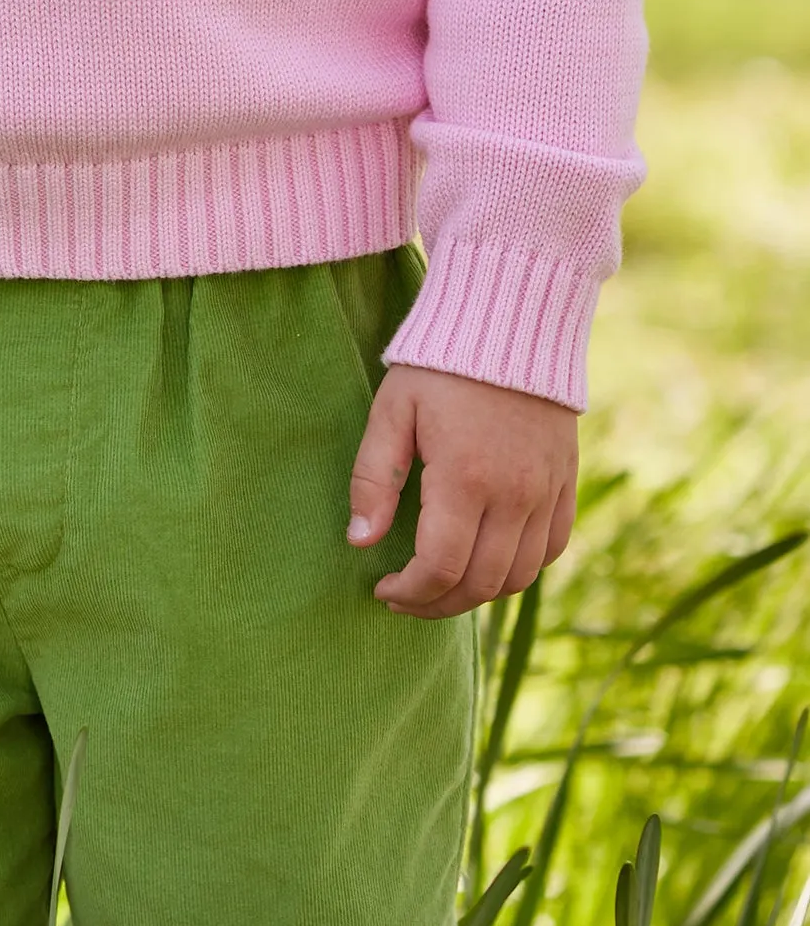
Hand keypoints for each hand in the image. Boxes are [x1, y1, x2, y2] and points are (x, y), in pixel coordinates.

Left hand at [348, 365, 576, 617]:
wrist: (512, 322)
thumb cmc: (440, 366)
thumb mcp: (392, 412)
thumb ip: (374, 479)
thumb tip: (361, 542)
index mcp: (466, 478)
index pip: (441, 567)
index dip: (410, 593)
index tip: (383, 590)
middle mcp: (515, 494)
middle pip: (482, 582)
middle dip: (438, 603)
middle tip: (406, 599)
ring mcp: (547, 491)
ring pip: (521, 576)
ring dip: (479, 594)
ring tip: (442, 588)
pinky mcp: (565, 482)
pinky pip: (552, 548)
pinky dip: (521, 569)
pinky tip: (487, 563)